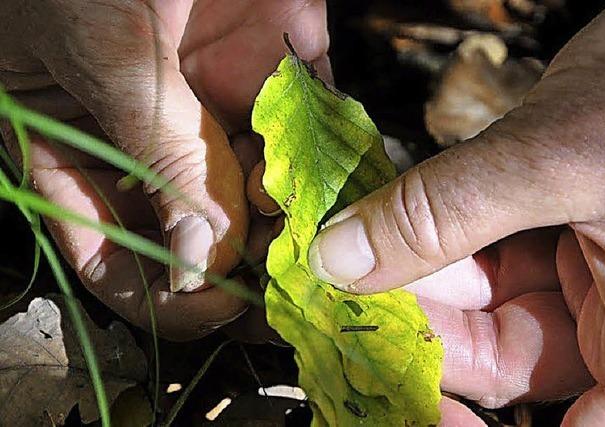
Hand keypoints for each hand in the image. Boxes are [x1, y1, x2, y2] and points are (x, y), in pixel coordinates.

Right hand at [0, 0, 328, 339]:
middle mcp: (151, 131)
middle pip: (197, 225)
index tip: (216, 303)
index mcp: (76, 140)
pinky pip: (309, 126)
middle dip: (242, 260)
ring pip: (258, 185)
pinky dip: (328, 157)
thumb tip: (193, 265)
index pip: (110, 250)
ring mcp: (216, 98)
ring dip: (290, 216)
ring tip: (317, 232)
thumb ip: (157, 156)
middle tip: (289, 282)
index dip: (161, 288)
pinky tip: (344, 183)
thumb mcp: (107, 53)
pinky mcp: (278, 63)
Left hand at [309, 1, 604, 424]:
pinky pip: (483, 252)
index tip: (410, 407)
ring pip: (485, 303)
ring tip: (351, 253)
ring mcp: (585, 271)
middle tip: (345, 298)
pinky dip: (432, 236)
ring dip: (414, 276)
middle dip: (422, 328)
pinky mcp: (554, 228)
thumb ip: (448, 212)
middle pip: (506, 357)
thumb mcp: (558, 158)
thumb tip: (341, 259)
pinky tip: (385, 221)